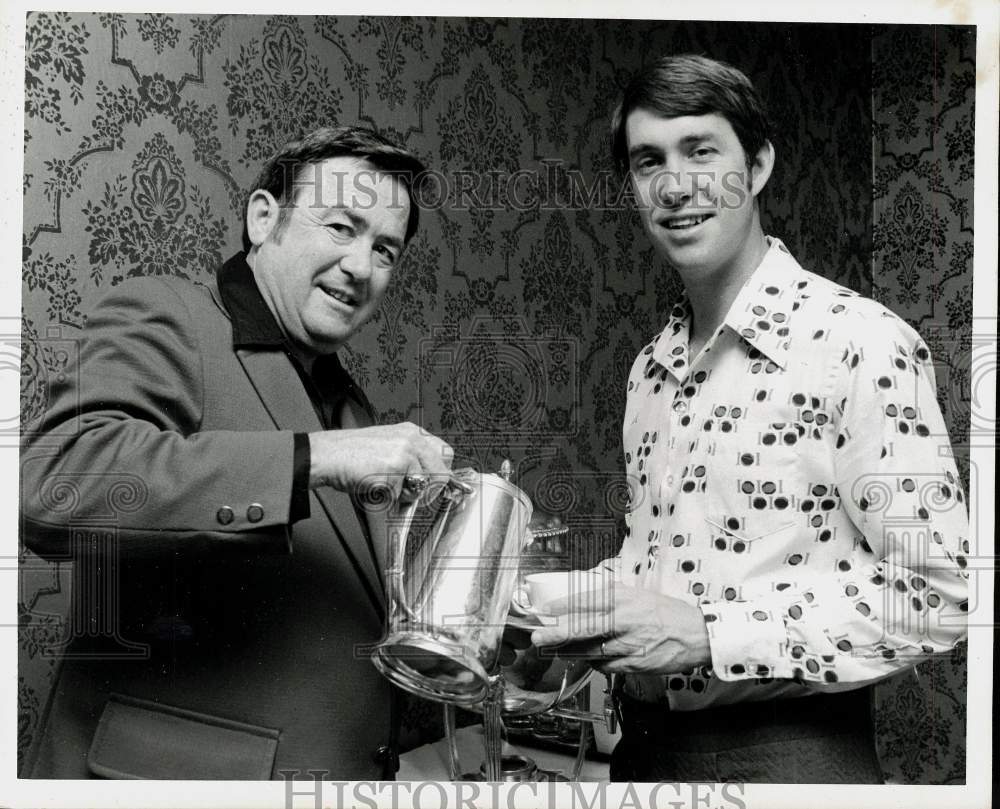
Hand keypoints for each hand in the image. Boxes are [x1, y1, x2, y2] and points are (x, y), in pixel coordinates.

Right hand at [308, 422, 453, 500]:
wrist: (327, 455)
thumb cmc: (351, 453)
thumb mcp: (389, 445)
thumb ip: (411, 457)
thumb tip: (431, 477)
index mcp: (412, 432)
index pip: (445, 453)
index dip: (441, 472)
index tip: (435, 483)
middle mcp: (411, 440)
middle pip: (441, 473)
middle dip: (429, 489)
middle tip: (411, 492)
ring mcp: (404, 454)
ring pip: (422, 488)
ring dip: (405, 495)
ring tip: (386, 485)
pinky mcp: (393, 470)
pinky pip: (400, 496)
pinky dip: (388, 498)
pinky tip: (374, 486)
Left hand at [529, 586, 711, 675]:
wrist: (697, 634)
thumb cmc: (667, 613)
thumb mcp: (637, 595)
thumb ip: (611, 597)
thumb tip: (582, 600)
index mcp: (624, 599)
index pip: (587, 600)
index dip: (563, 605)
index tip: (546, 610)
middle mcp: (625, 620)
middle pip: (584, 627)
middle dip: (557, 632)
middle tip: (539, 636)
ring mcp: (629, 644)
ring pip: (591, 650)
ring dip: (570, 651)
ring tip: (555, 650)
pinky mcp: (634, 664)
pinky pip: (606, 665)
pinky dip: (594, 662)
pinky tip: (588, 658)